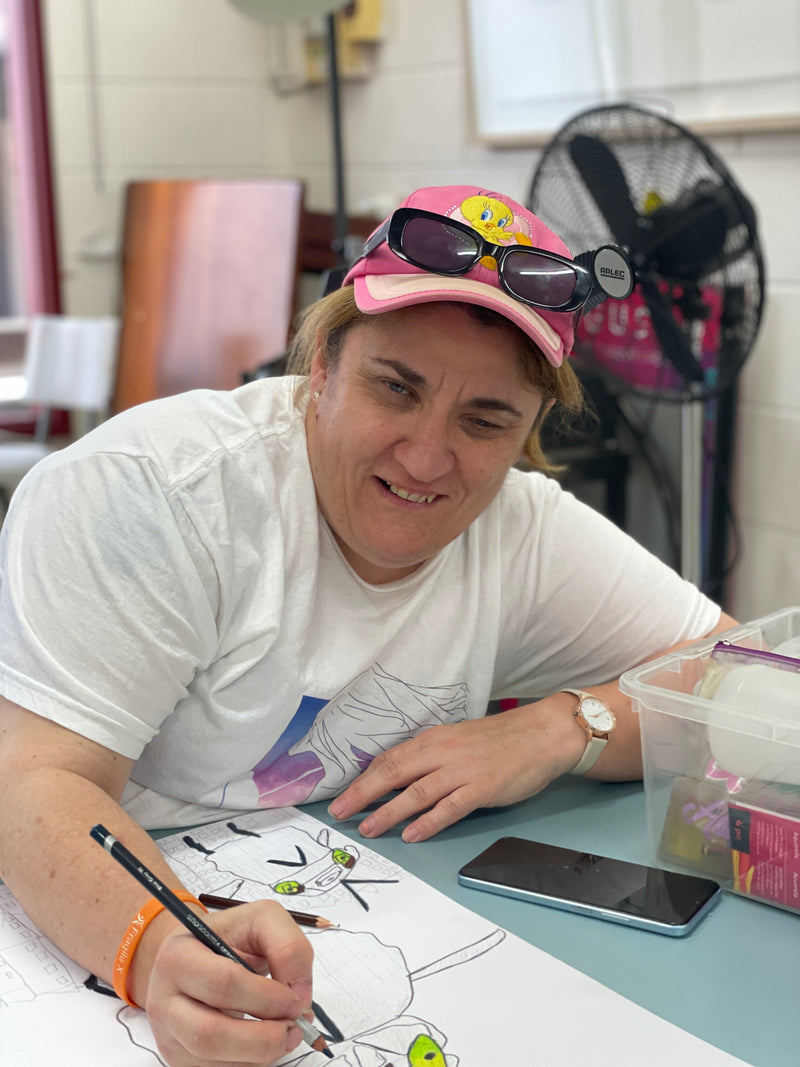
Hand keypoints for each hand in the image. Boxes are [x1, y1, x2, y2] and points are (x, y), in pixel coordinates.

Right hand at [138, 900, 313, 1066]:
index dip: (266, 998)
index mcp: (179, 957)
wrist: (198, 954)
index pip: (223, 984)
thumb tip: (300, 996)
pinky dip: (249, 1063)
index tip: (295, 1000)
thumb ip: (289, 947)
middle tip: (294, 1027)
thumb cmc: (230, 937)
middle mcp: (164, 1000)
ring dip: (259, 1055)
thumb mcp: (262, 919)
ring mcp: (168, 1034)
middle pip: (210, 1034)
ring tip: (285, 1034)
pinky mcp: (178, 1059)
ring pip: (212, 1062)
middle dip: (263, 1038)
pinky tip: (263, 1044)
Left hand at [328, 698, 584, 842]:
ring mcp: (462, 771)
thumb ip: (431, 758)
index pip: (390, 759)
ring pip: (415, 793)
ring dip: (388, 813)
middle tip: (339, 813)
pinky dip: (428, 822)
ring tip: (368, 829)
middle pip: (393, 773)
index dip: (363, 779)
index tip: (342, 795)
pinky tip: (411, 834)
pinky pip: (449, 808)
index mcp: (434, 739)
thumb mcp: (457, 741)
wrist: (541, 735)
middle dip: (363, 795)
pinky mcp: (481, 789)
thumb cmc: (500, 740)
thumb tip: (401, 779)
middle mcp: (442, 753)